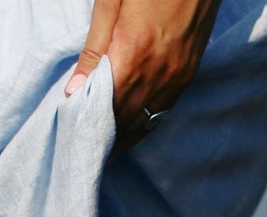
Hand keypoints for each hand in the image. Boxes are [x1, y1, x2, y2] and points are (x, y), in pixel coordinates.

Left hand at [69, 0, 223, 149]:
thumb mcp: (111, 1)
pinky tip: (136, 127)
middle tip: (88, 153)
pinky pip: (166, 107)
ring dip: (127, 136)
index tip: (75, 139)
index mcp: (134, 53)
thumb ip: (94, 47)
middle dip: (107, 138)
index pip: (106, 106)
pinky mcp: (191, 68)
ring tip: (109, 151)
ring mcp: (179, 73)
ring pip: (149, 118)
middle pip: (127, 119)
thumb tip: (75, 90)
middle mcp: (159, 71)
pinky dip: (148, 122)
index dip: (90, 126)